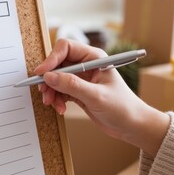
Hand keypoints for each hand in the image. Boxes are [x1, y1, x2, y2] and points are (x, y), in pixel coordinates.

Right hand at [35, 39, 169, 155]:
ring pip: (56, 78)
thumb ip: (72, 85)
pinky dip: (56, 99)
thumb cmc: (122, 107)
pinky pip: (59, 91)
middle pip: (58, 64)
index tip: (42, 73)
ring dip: (51, 91)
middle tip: (44, 93)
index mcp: (94, 57)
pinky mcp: (77, 91)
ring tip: (53, 104)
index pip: (66, 48)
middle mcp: (86, 65)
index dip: (51, 58)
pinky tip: (61, 109)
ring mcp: (81, 78)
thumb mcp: (96, 96)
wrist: (131, 125)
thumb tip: (49, 76)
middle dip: (49, 79)